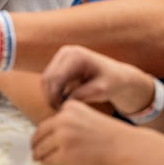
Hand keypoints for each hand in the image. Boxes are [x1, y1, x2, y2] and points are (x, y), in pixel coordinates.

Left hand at [31, 99, 130, 164]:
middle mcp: (63, 119)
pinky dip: (46, 162)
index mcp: (69, 107)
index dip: (43, 131)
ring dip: (38, 153)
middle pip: (40, 132)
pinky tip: (46, 163)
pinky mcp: (65, 153)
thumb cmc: (111, 134)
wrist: (126, 146)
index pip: (49, 120)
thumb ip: (69, 121)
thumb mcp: (87, 117)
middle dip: (35, 142)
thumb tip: (52, 135)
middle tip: (33, 149)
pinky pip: (49, 158)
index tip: (39, 138)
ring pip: (41, 146)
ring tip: (37, 158)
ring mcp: (63, 136)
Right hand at [39, 44, 155, 113]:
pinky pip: (49, 80)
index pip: (56, 78)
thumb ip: (84, 95)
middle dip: (51, 97)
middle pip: (47, 78)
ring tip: (63, 109)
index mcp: (76, 55)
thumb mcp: (101, 91)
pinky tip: (64, 103)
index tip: (63, 112)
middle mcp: (66, 52)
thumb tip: (65, 101)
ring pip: (46, 80)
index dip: (55, 97)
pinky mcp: (59, 62)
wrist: (117, 75)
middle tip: (60, 113)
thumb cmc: (112, 83)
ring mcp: (61, 56)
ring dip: (51, 95)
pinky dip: (53, 92)